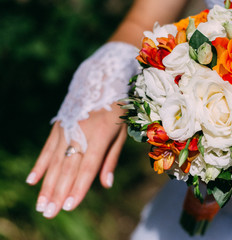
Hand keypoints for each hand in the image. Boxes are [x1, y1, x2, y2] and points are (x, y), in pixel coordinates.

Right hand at [26, 102, 126, 217]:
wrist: (101, 81)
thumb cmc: (116, 111)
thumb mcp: (121, 133)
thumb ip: (111, 158)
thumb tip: (106, 184)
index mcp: (100, 137)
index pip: (87, 168)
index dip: (78, 188)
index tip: (69, 206)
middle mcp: (81, 134)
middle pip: (68, 168)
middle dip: (58, 192)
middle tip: (48, 213)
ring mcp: (67, 130)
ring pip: (55, 161)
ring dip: (47, 184)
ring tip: (40, 204)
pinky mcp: (58, 126)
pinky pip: (47, 148)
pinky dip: (40, 165)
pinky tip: (32, 180)